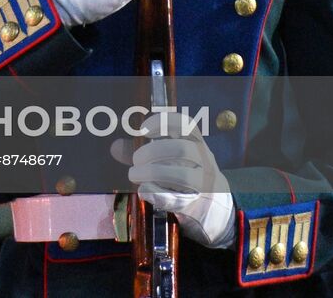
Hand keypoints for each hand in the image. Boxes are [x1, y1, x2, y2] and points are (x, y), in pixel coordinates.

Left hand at [117, 109, 233, 248]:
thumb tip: (115, 147)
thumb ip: (144, 152)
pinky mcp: (198, 206)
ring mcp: (205, 185)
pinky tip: (144, 191)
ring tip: (135, 174)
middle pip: (182, 149)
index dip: (164, 123)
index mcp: (198, 145)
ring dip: (153, 173)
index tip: (143, 129)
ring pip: (183, 175)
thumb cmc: (187, 177)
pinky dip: (157, 194)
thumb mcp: (173, 161)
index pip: (187, 125)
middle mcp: (205, 162)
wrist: (217, 209)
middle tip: (136, 160)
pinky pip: (178, 200)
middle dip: (153, 152)